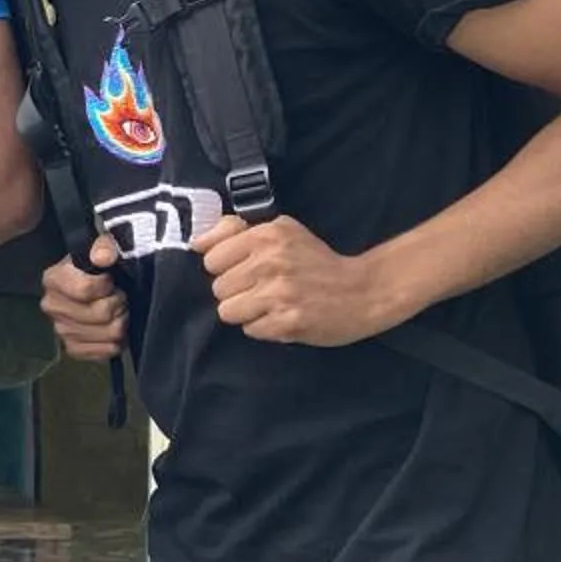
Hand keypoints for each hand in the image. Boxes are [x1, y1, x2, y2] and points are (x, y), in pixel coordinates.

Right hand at [41, 238, 129, 360]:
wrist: (96, 288)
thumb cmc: (98, 268)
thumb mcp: (102, 249)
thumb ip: (104, 247)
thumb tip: (103, 257)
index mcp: (53, 279)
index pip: (84, 290)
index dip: (106, 286)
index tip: (111, 281)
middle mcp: (51, 306)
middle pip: (99, 314)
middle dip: (118, 305)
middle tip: (120, 298)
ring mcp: (60, 330)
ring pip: (106, 334)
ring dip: (120, 324)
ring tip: (119, 313)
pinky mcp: (71, 348)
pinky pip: (100, 353)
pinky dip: (113, 344)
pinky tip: (113, 332)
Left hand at [194, 212, 395, 346]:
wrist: (364, 290)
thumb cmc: (317, 260)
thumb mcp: (281, 231)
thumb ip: (235, 232)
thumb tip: (196, 243)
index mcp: (266, 236)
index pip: (211, 259)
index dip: (226, 267)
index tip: (246, 269)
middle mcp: (270, 263)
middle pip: (218, 288)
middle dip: (237, 291)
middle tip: (263, 289)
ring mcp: (279, 294)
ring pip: (228, 311)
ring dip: (246, 312)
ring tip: (270, 305)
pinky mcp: (288, 323)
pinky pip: (250, 330)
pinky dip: (263, 327)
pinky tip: (282, 317)